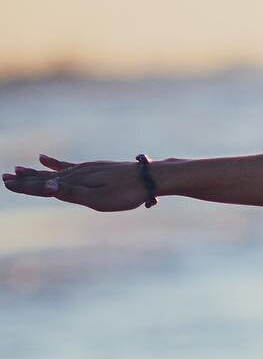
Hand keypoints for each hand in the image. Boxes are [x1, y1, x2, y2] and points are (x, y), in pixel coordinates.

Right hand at [2, 154, 150, 212]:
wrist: (151, 178)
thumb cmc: (127, 193)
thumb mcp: (100, 199)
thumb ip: (71, 193)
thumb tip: (47, 187)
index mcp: (76, 182)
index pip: (43, 186)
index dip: (24, 187)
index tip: (6, 184)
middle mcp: (77, 173)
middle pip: (44, 178)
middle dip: (24, 180)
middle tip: (4, 178)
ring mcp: (86, 169)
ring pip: (53, 172)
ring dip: (34, 172)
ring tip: (17, 169)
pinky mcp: (95, 168)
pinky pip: (68, 166)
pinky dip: (53, 163)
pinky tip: (43, 159)